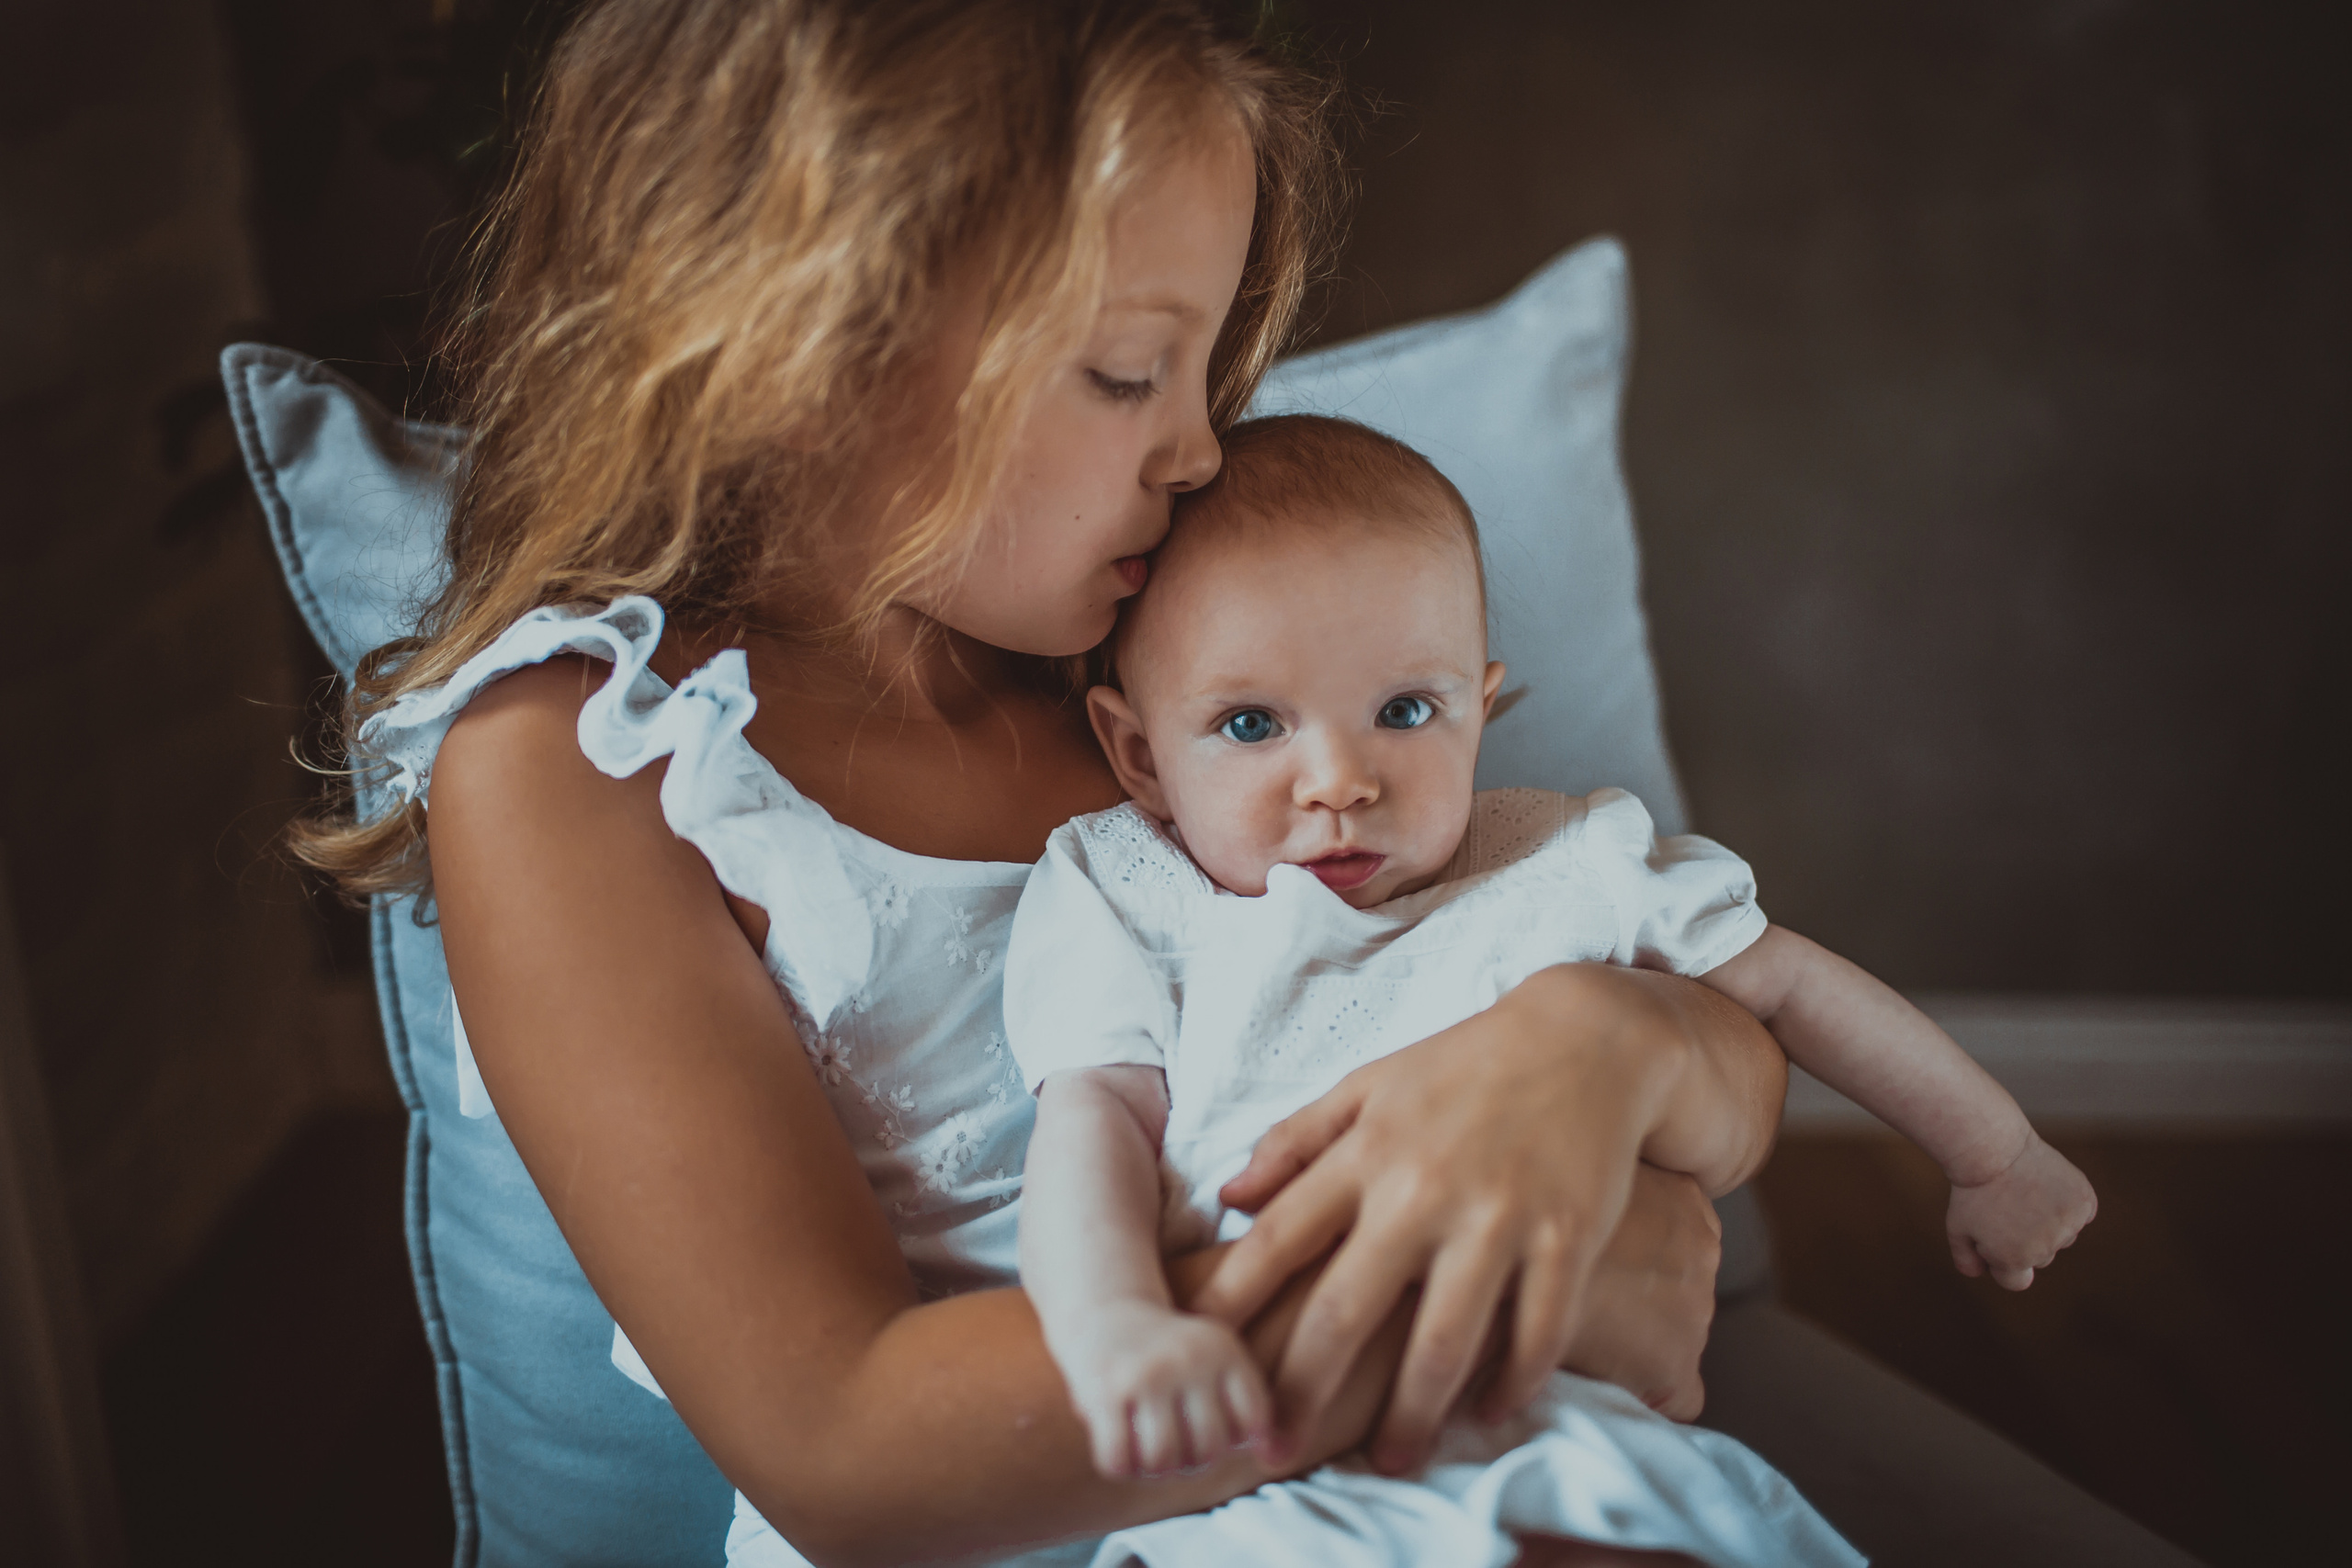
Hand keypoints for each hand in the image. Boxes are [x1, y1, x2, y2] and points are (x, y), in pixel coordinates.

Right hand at [1051, 1299, 1272, 1478]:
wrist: (1103, 1310)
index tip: (1211, 1430)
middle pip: (1208, 1450)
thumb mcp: (1215, 1360)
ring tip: (1149, 1453)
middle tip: (1175, 1450)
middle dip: (1191, 1463)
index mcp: (1224, 1349)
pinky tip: (1119, 1446)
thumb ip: (1245, 1404)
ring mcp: (1147, 1374)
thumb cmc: (1169, 1353)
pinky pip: (1118, 1458)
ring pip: (1163, 1459)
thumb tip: (1271, 1453)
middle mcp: (1190, 1358)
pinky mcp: (1104, 1391)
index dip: (1233, 1441)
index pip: (1252, 1424)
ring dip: (1154, 1469)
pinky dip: (1119, 1466)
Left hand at [1192, 967, 1691, 1473]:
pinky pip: (1537, 1334)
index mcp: (1367, 1151)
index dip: (1232, 1303)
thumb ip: (1296, 1141)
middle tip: (1271, 1447)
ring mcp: (1499, 1219)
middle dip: (1303, 1390)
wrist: (1586, 1037)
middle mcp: (1424, 1190)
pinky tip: (1488, 1414)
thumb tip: (1227, 1194)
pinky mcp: (1567, 1238)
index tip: (1199, 1360)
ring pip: (1443, 1343)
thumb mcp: (1369, 1085)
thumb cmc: (1464, 1066)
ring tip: (1389, 1460)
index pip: (1279, 1238)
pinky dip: (1511, 1383)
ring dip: (1411, 1414)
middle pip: (1347, 1310)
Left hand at [1945, 1131, 2096, 1289]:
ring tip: (2026, 1193)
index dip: (2001, 1259)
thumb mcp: (1958, 1227)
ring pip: (2062, 1235)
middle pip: (2040, 1258)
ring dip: (2049, 1221)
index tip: (1994, 1235)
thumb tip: (1980, 1273)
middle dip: (2024, 1239)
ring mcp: (2069, 1225)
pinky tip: (2047, 1185)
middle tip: (2007, 1207)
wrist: (1994, 1148)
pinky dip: (2068, 1202)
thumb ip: (1966, 1258)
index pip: (2016, 1280)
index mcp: (2014, 1260)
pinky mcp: (2084, 1202)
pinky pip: (2081, 1213)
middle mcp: (2045, 1249)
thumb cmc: (1973, 1188)